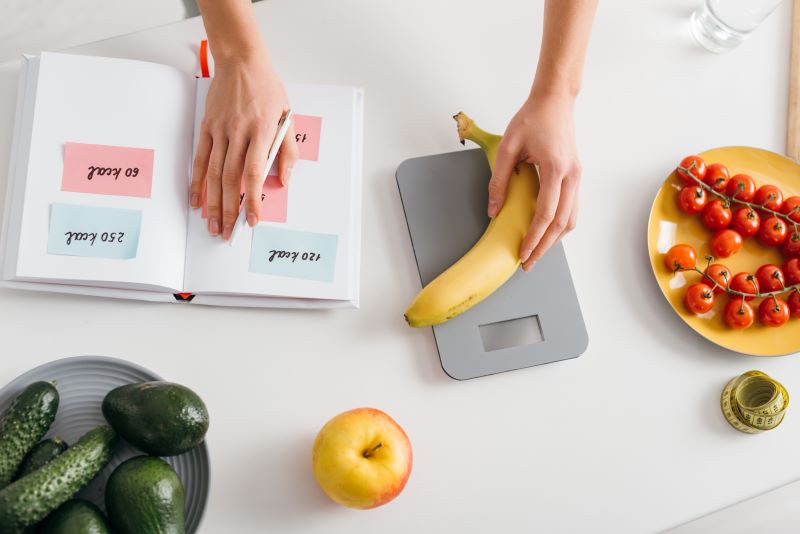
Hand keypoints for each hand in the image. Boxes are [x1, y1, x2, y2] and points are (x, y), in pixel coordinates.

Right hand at [190, 51, 298, 238]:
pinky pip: (200, 159)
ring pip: (214, 172)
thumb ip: (288, 151)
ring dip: (212, 202)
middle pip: (232, 178)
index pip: (255, 173)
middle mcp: (239, 131)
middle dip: (229, 209)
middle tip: (227, 232)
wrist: (241, 61)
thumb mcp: (288, 117)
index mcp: (262, 131)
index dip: (252, 199)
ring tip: (212, 224)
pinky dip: (197, 181)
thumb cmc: (267, 89)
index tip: (252, 219)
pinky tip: (196, 199)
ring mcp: (220, 130)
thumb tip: (284, 180)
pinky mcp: (207, 127)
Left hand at [488, 92, 580, 270]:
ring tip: (536, 252)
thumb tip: (493, 210)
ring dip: (554, 239)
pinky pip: (571, 208)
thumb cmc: (531, 118)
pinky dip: (560, 225)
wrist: (554, 101)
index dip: (534, 238)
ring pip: (571, 219)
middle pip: (562, 223)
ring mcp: (577, 177)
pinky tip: (545, 232)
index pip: (546, 214)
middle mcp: (572, 176)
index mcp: (556, 169)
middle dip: (544, 247)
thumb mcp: (507, 147)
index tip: (522, 254)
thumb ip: (499, 180)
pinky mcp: (575, 176)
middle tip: (528, 264)